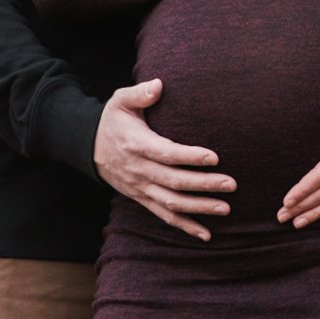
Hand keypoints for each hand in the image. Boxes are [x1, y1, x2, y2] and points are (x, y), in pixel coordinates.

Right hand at [95, 78, 233, 240]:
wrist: (88, 147)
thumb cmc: (112, 120)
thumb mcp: (120, 100)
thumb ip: (140, 92)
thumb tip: (160, 84)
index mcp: (136, 144)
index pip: (166, 153)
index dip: (190, 157)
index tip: (214, 157)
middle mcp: (139, 170)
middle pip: (174, 181)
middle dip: (204, 185)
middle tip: (231, 184)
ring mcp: (140, 187)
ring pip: (172, 203)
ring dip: (199, 207)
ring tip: (225, 208)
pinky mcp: (141, 198)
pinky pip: (164, 215)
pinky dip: (185, 226)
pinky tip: (206, 234)